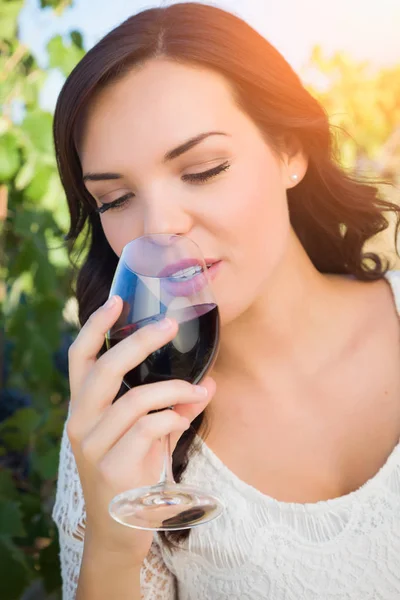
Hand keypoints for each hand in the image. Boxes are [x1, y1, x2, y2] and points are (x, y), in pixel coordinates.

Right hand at [67, 295, 214, 564]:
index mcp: (83, 407)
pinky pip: (149, 428)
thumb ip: (172, 407)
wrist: (119, 531)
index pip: (80, 358)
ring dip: (174, 390)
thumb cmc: (132, 472)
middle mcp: (80, 422)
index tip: (117, 300)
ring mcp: (92, 447)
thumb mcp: (148, 434)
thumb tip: (210, 383)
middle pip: (104, 369)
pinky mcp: (111, 468)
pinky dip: (173, 417)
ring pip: (135, 399)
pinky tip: (186, 418)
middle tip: (169, 326)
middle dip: (139, 342)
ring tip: (200, 391)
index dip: (96, 326)